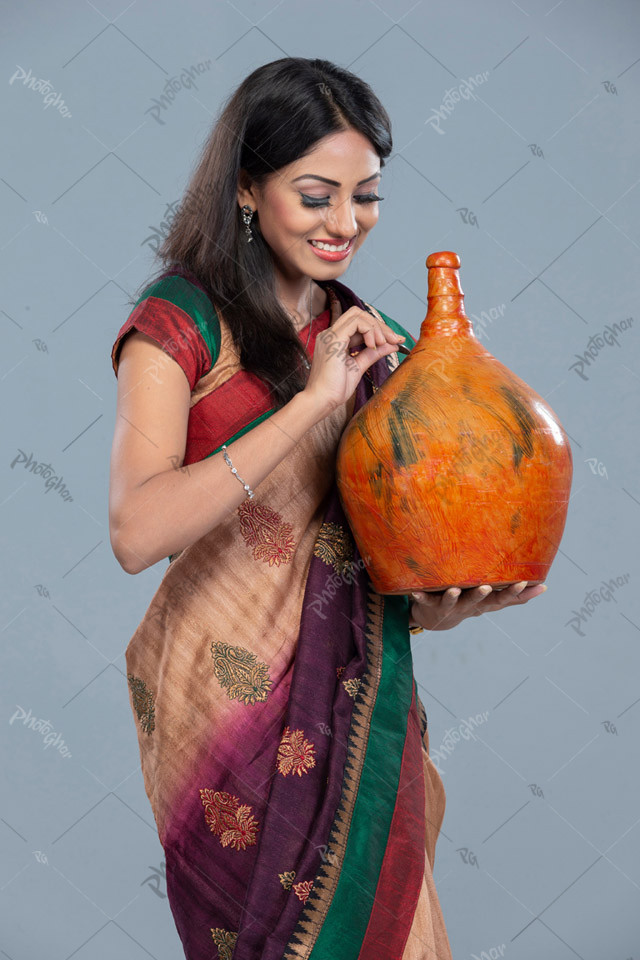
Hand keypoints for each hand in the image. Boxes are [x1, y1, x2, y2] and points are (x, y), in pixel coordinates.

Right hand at [303, 305, 404, 415]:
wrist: (322, 400)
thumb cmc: (335, 388)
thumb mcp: (359, 366)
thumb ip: (373, 353)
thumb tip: (392, 344)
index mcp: (335, 340)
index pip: (358, 323)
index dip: (377, 329)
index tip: (394, 340)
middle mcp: (330, 334)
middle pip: (358, 314)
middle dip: (379, 325)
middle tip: (394, 339)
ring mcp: (330, 335)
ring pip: (358, 315)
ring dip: (376, 327)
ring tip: (383, 343)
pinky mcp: (334, 339)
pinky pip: (355, 322)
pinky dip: (369, 330)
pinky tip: (373, 344)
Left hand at [409, 581, 546, 631]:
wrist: (437, 620)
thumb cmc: (470, 603)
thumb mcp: (492, 601)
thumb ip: (515, 596)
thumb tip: (545, 586)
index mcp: (483, 604)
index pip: (500, 600)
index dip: (512, 592)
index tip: (524, 581)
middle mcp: (468, 607)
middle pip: (476, 602)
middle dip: (482, 595)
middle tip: (487, 586)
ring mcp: (449, 607)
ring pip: (452, 602)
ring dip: (452, 597)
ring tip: (454, 589)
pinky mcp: (430, 605)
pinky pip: (425, 601)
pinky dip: (420, 597)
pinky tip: (414, 591)